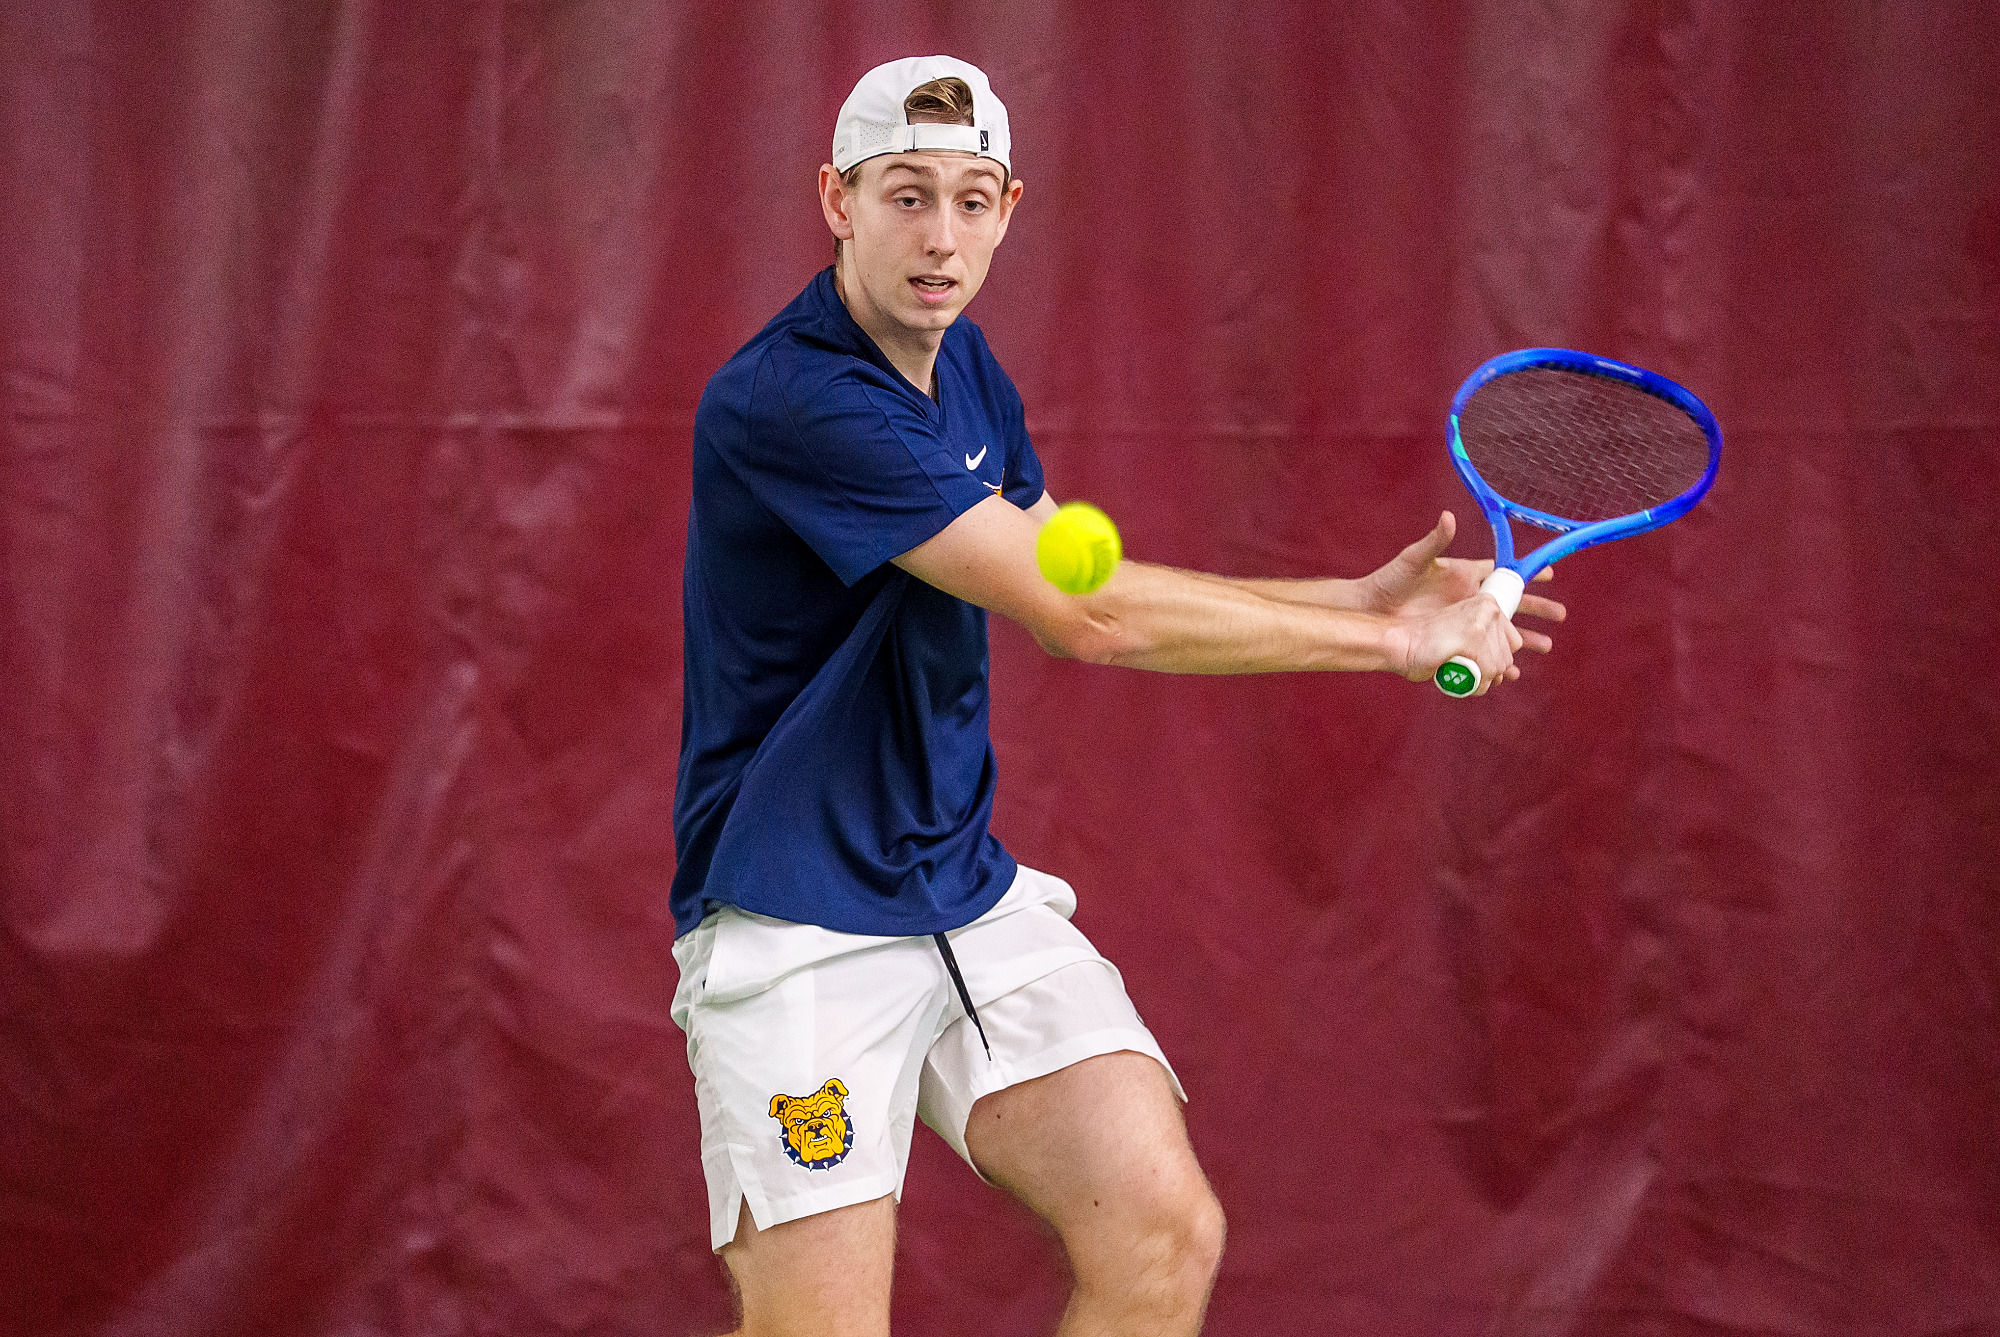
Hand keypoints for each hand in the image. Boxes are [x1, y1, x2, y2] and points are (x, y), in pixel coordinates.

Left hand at [1370, 512, 1564, 684]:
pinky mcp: (1453, 638)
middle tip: (1560, 616)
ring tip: (1546, 647)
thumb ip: (1433, 541)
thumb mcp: (1412, 560)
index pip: (1502, 574)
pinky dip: (1498, 659)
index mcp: (1463, 575)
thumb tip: (1448, 517)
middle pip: (1510, 604)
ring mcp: (1461, 620)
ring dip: (1523, 638)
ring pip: (1500, 630)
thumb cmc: (1389, 583)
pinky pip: (1482, 650)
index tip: (1550, 576)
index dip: (1526, 576)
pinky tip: (1513, 670)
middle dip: (1535, 610)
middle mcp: (1467, 598)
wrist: (1370, 611)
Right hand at [1392, 587, 1522, 692]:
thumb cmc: (1426, 645)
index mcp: (1487, 603)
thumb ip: (1487, 648)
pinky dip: (1476, 683)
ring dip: (1481, 679)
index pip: (1515, 641)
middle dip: (1490, 672)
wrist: (1397, 643)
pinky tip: (1459, 676)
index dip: (1497, 660)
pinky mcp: (1473, 634)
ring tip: (1458, 672)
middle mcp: (1488, 607)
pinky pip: (1490, 671)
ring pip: (1500, 665)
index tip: (1477, 665)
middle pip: (1509, 656)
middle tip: (1464, 670)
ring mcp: (1481, 619)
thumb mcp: (1462, 638)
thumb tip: (1514, 673)